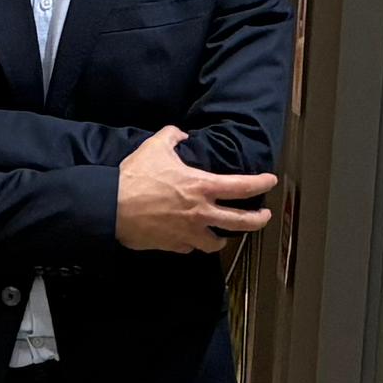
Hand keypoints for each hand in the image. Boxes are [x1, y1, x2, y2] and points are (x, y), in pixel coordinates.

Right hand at [114, 129, 279, 253]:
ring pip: (216, 243)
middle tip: (264, 217)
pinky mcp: (173, 245)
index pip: (243, 187)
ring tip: (224, 235)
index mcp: (202, 186)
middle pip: (241, 222)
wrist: (112, 207)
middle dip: (258, 220)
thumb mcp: (155, 146)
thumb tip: (181, 135)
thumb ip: (173, 136)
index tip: (270, 181)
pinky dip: (193, 243)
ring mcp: (188, 233)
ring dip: (223, 238)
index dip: (261, 183)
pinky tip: (191, 240)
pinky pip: (189, 247)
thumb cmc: (135, 177)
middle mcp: (201, 213)